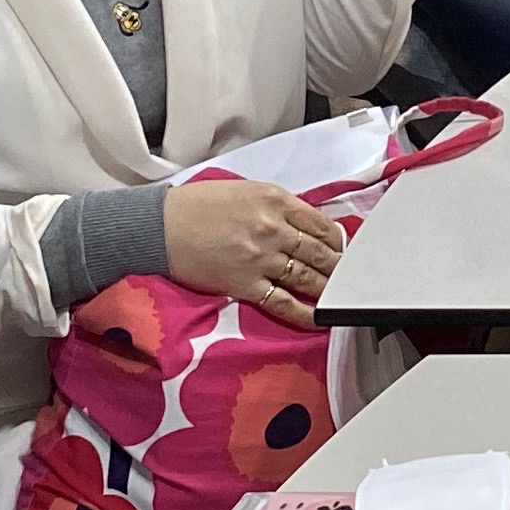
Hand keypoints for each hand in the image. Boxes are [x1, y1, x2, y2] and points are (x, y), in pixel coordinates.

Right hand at [163, 176, 341, 330]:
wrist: (160, 226)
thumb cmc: (198, 205)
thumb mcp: (247, 190)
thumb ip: (278, 206)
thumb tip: (303, 224)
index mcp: (275, 201)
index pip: (320, 224)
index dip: (336, 240)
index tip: (341, 248)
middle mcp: (273, 229)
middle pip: (318, 252)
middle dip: (337, 265)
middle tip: (349, 275)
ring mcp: (261, 259)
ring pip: (306, 277)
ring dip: (327, 288)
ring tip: (339, 295)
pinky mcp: (245, 285)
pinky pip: (282, 302)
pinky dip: (303, 312)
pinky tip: (318, 318)